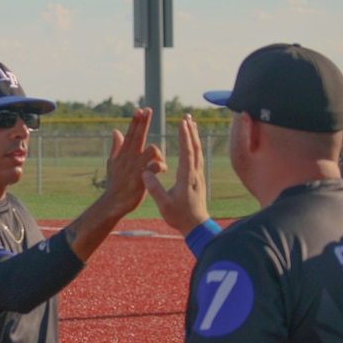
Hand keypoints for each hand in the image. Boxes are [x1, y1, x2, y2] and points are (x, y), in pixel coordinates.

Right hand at [100, 108, 166, 216]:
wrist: (114, 203)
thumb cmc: (116, 183)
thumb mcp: (113, 163)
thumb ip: (116, 147)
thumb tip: (115, 130)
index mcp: (124, 154)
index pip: (130, 134)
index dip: (135, 122)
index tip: (140, 109)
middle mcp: (129, 158)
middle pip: (137, 136)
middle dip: (143, 123)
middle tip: (148, 110)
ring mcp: (135, 168)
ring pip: (151, 150)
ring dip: (158, 152)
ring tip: (159, 159)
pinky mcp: (141, 179)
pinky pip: (155, 167)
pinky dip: (161, 166)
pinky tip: (162, 170)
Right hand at [143, 114, 210, 235]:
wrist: (196, 226)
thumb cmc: (179, 216)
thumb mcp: (164, 205)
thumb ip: (154, 188)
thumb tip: (145, 172)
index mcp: (187, 178)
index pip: (187, 153)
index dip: (185, 137)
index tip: (183, 123)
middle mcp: (195, 174)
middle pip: (195, 148)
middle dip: (191, 131)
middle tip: (187, 117)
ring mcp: (198, 176)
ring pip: (198, 152)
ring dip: (194, 136)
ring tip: (191, 124)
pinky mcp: (198, 178)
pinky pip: (198, 157)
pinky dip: (195, 146)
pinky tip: (192, 142)